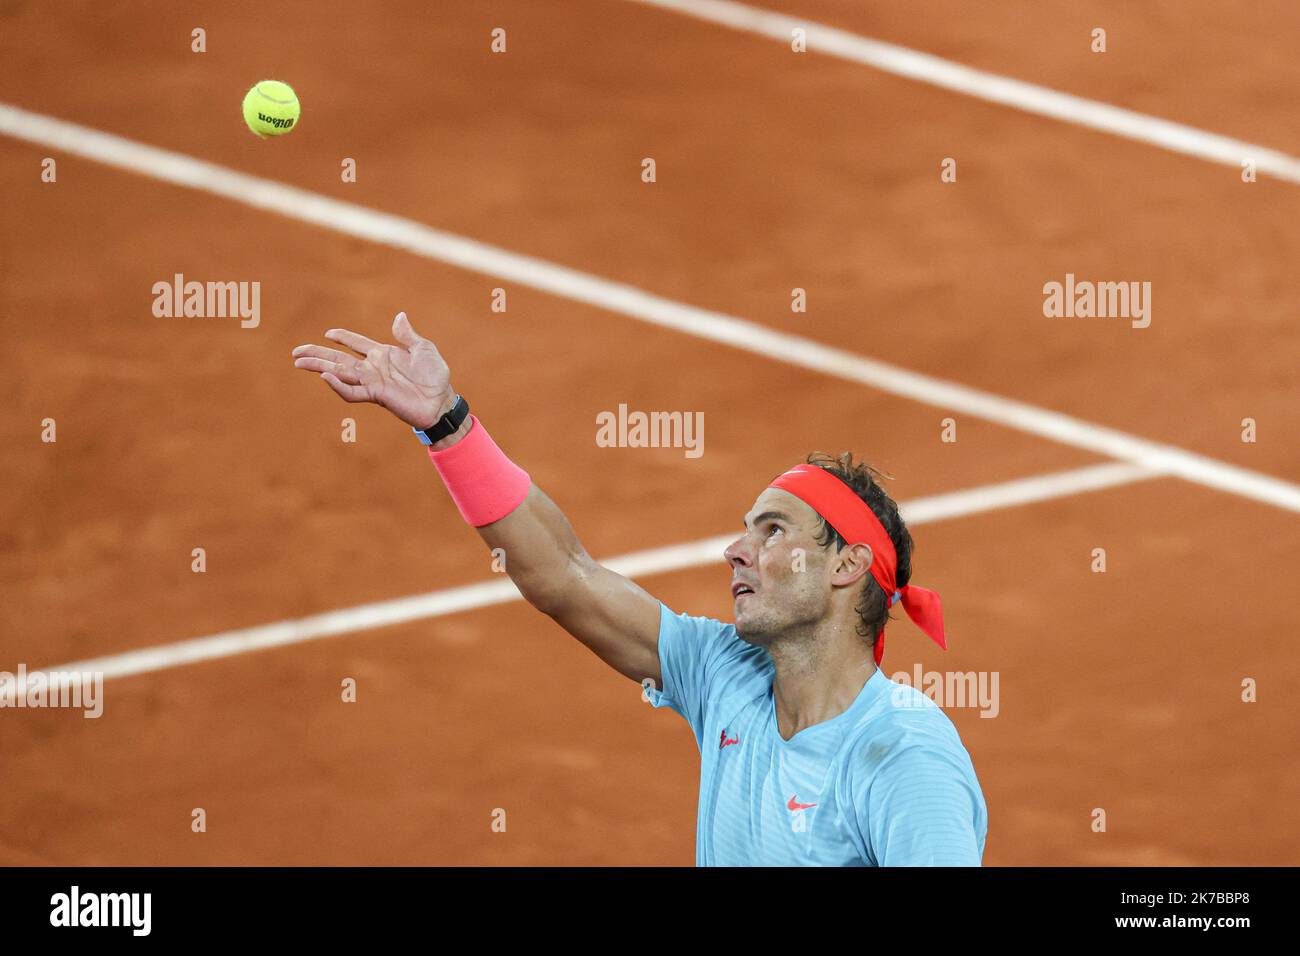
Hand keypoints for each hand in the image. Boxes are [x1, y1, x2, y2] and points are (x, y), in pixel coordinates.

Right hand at [292, 312, 454, 428]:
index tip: (328, 333)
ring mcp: (372, 381)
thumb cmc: (435, 376)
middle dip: (318, 354)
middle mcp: (373, 367)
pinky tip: (325, 377)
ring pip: (339, 373)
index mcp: (383, 354)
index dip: (342, 337)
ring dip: (319, 367)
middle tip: (296, 352)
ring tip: (299, 362)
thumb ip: (407, 334)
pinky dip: (338, 385)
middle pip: (339, 359)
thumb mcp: (423, 349)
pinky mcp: (376, 395)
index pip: (356, 343)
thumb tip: (399, 315)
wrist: (441, 401)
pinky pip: (352, 391)